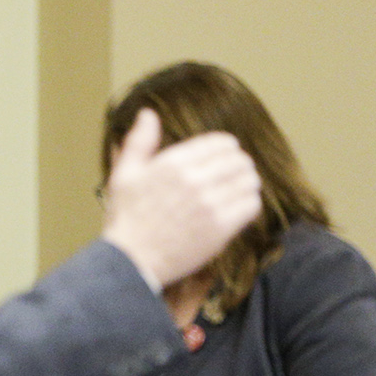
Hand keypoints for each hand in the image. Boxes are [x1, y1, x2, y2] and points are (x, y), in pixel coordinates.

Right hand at [99, 108, 261, 288]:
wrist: (131, 261)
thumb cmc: (126, 219)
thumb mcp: (124, 175)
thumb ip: (139, 142)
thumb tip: (148, 114)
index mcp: (172, 163)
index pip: (221, 142)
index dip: (226, 148)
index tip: (222, 158)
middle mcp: (194, 180)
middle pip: (240, 160)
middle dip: (238, 166)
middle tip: (231, 176)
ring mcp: (210, 204)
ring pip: (249, 181)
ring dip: (246, 184)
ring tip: (236, 191)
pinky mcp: (221, 227)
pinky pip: (251, 205)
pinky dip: (249, 204)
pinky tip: (237, 208)